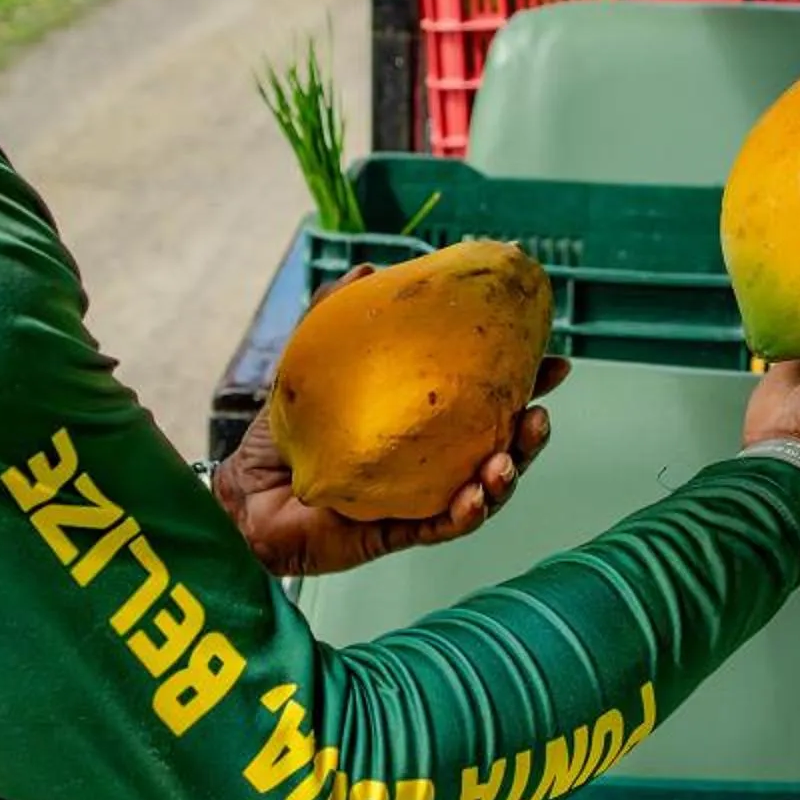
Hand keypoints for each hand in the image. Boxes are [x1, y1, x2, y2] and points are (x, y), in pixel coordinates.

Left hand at [217, 265, 570, 578]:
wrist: (244, 491)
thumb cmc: (284, 433)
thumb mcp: (312, 363)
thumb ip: (337, 314)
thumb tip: (370, 269)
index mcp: (426, 423)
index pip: (486, 400)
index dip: (526, 382)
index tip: (555, 359)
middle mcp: (432, 461)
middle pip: (499, 448)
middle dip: (529, 433)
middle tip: (540, 413)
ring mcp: (419, 497)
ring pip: (482, 491)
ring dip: (506, 476)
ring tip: (508, 460)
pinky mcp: (397, 530)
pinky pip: (440, 526)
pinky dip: (465, 513)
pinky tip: (474, 498)